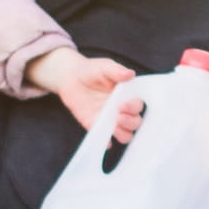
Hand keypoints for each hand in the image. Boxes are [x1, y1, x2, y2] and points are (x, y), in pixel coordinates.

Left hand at [27, 48, 144, 143]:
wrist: (70, 78)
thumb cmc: (91, 70)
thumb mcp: (104, 66)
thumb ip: (116, 70)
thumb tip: (130, 74)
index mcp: (127, 95)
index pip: (138, 105)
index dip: (134, 107)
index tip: (123, 104)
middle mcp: (122, 109)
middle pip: (135, 122)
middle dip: (130, 122)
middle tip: (118, 116)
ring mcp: (110, 120)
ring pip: (126, 134)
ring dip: (123, 133)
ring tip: (114, 126)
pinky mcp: (97, 126)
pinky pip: (106, 139)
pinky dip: (107, 142)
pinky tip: (105, 140)